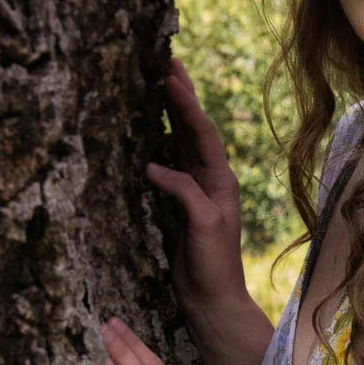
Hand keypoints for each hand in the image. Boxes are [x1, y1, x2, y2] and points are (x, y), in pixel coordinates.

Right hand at [146, 55, 248, 322]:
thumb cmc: (214, 265)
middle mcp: (209, 180)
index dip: (187, 104)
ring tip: (156, 86)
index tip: (170, 75)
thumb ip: (184, 193)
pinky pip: (166, 166)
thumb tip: (151, 166)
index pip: (202, 133)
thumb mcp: (204, 225)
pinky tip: (143, 133)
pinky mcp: (175, 205)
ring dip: (169, 116)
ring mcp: (192, 191)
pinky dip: (155, 145)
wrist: (210, 301)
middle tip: (167, 63)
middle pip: (192, 130)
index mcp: (220, 180)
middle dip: (180, 97)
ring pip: (179, 144)